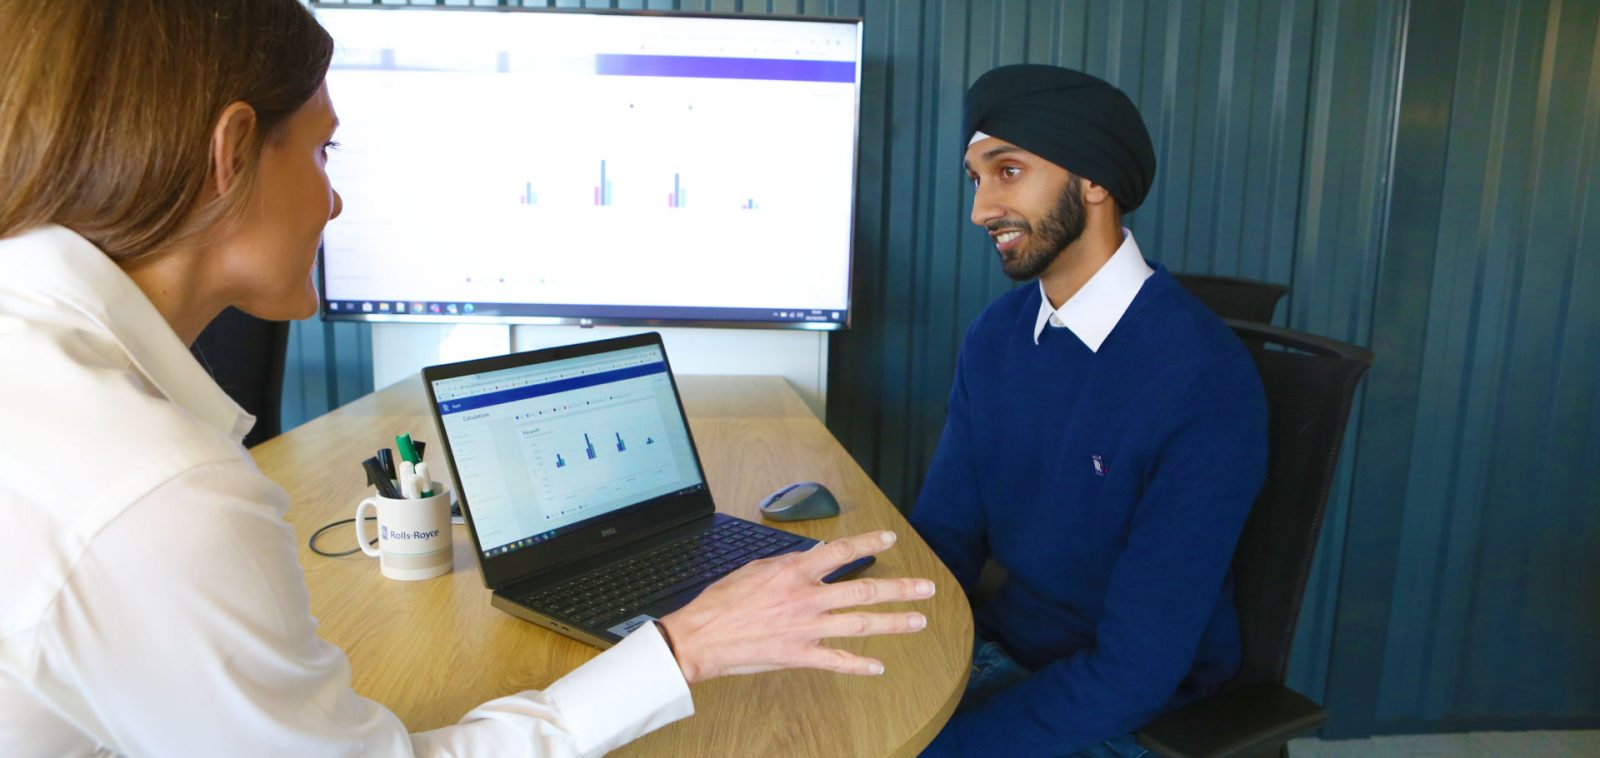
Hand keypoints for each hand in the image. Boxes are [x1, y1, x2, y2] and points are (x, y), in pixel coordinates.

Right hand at [659, 531, 933, 684]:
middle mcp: (806, 598)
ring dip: (893, 623)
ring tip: (918, 621)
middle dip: (900, 589)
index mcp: (794, 571)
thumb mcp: (756, 569)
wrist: (701, 636)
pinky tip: (878, 666)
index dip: (869, 543)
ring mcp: (806, 629)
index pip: (841, 551)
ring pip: (860, 624)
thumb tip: (813, 558)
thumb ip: (789, 564)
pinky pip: (837, 661)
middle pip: (864, 590)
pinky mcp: (799, 655)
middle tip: (925, 588)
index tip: (889, 539)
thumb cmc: (723, 601)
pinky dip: (859, 665)